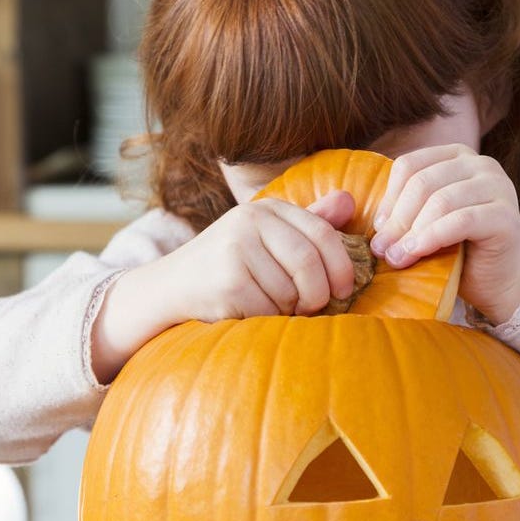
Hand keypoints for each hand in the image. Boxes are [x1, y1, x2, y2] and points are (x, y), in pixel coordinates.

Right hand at [91, 191, 355, 382]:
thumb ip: (308, 222)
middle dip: (318, 294)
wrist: (170, 287)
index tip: (344, 289)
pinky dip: (268, 320)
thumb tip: (349, 200)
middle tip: (311, 307)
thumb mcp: (268, 237)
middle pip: (309, 263)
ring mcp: (236, 248)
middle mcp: (250, 220)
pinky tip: (250, 313)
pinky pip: (268, 310)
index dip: (341, 265)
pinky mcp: (227, 280)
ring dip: (289, 310)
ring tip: (271, 306)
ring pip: (290, 291)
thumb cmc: (229, 264)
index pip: (322, 234)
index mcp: (267, 208)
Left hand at [369, 145, 519, 324]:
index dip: (388, 198)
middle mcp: (481, 164)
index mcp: (456, 156)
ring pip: (441, 201)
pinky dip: (432, 238)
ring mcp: (499, 187)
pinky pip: (461, 221)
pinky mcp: (506, 216)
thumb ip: (403, 209)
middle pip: (423, 182)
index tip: (378, 228)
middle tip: (380, 248)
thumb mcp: (424, 221)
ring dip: (411, 232)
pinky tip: (415, 253)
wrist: (494, 283)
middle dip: (397, 219)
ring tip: (394, 257)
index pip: (410, 165)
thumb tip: (373, 222)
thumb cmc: (455, 250)